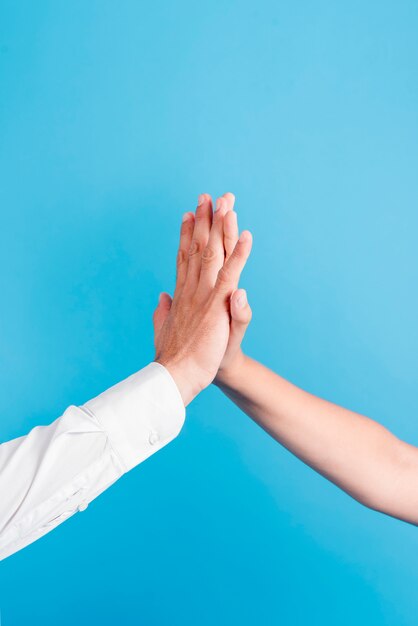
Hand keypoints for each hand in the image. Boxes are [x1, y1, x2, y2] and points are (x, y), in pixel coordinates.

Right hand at [153, 193, 251, 404]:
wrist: (178, 376)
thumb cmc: (175, 357)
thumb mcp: (165, 329)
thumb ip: (162, 311)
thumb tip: (161, 296)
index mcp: (180, 294)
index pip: (184, 257)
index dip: (186, 234)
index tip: (188, 213)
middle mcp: (191, 288)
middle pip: (198, 247)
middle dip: (204, 220)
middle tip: (209, 195)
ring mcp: (204, 294)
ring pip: (213, 253)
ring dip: (221, 226)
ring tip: (227, 202)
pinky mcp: (218, 304)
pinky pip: (231, 273)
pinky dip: (240, 253)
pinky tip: (246, 234)